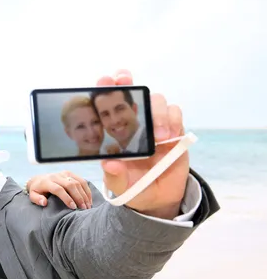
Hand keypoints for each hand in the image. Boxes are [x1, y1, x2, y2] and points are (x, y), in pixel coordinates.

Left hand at [27, 171, 92, 209]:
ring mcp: (64, 174)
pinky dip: (86, 190)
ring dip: (84, 194)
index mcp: (47, 182)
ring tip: (88, 206)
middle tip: (83, 208)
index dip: (67, 198)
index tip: (73, 207)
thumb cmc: (37, 191)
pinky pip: (81, 180)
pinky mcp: (70, 173)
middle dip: (78, 197)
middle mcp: (56, 176)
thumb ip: (37, 199)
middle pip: (70, 185)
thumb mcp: (32, 196)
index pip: (59, 189)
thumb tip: (44, 202)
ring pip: (77, 182)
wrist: (38, 179)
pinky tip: (89, 199)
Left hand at [97, 70, 188, 218]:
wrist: (160, 197)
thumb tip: (110, 164)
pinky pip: (175, 112)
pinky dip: (173, 120)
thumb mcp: (122, 187)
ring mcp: (155, 123)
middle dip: (127, 81)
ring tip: (158, 137)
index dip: (106, 88)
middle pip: (132, 91)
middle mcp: (134, 123)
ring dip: (156, 113)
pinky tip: (169, 136)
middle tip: (124, 81)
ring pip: (156, 100)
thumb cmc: (135, 188)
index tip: (104, 81)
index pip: (108, 104)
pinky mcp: (174, 128)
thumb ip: (115, 177)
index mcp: (115, 132)